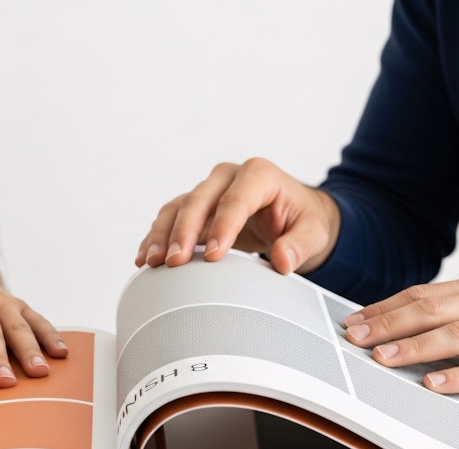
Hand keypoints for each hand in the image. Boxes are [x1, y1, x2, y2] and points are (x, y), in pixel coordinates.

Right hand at [135, 158, 341, 274]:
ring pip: (178, 207)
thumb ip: (299, 246)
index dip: (224, 226)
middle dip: (184, 231)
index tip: (215, 256)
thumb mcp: (313, 233)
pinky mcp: (197, 208)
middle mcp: (229, 177)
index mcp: (260, 175)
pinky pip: (170, 219)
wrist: (293, 216)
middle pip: (200, 199)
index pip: (237, 199)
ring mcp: (209, 191)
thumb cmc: (303, 221)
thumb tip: (282, 261)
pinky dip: (156, 238)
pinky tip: (145, 258)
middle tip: (174, 261)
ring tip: (151, 262)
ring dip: (162, 234)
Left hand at [341, 273, 458, 402]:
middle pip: (433, 310)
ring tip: (383, 359)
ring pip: (457, 335)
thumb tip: (410, 327)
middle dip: (389, 324)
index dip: (386, 307)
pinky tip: (435, 384)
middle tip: (355, 339)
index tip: (354, 320)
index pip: (426, 294)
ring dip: (416, 347)